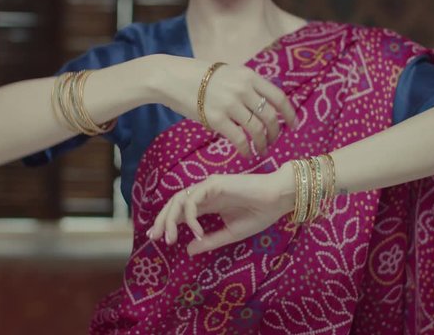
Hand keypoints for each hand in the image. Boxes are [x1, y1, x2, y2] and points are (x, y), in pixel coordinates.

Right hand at [146, 54, 297, 157]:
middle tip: (273, 142)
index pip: (278, 97)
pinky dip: (245, 149)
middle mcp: (243, 90)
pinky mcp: (216, 119)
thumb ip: (245, 85)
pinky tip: (246, 153)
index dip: (290, 114)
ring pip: (256, 130)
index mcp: (249, 76)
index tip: (294, 125)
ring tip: (260, 150)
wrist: (171, 78)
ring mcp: (230, 105)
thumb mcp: (228, 72)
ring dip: (262, 144)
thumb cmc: (197, 75)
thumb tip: (260, 102)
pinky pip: (238, 139)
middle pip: (270, 117)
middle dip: (276, 133)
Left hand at [147, 163, 295, 255]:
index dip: (166, 223)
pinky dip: (191, 216)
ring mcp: (208, 186)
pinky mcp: (214, 183)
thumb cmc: (259, 214)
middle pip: (174, 204)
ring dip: (171, 219)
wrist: (278, 200)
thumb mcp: (231, 233)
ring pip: (179, 199)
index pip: (181, 211)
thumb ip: (209, 241)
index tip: (158, 239)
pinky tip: (197, 231)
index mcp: (208, 204)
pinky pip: (194, 199)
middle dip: (162, 221)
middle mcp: (205, 193)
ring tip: (170, 238)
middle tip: (156, 238)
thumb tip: (187, 250)